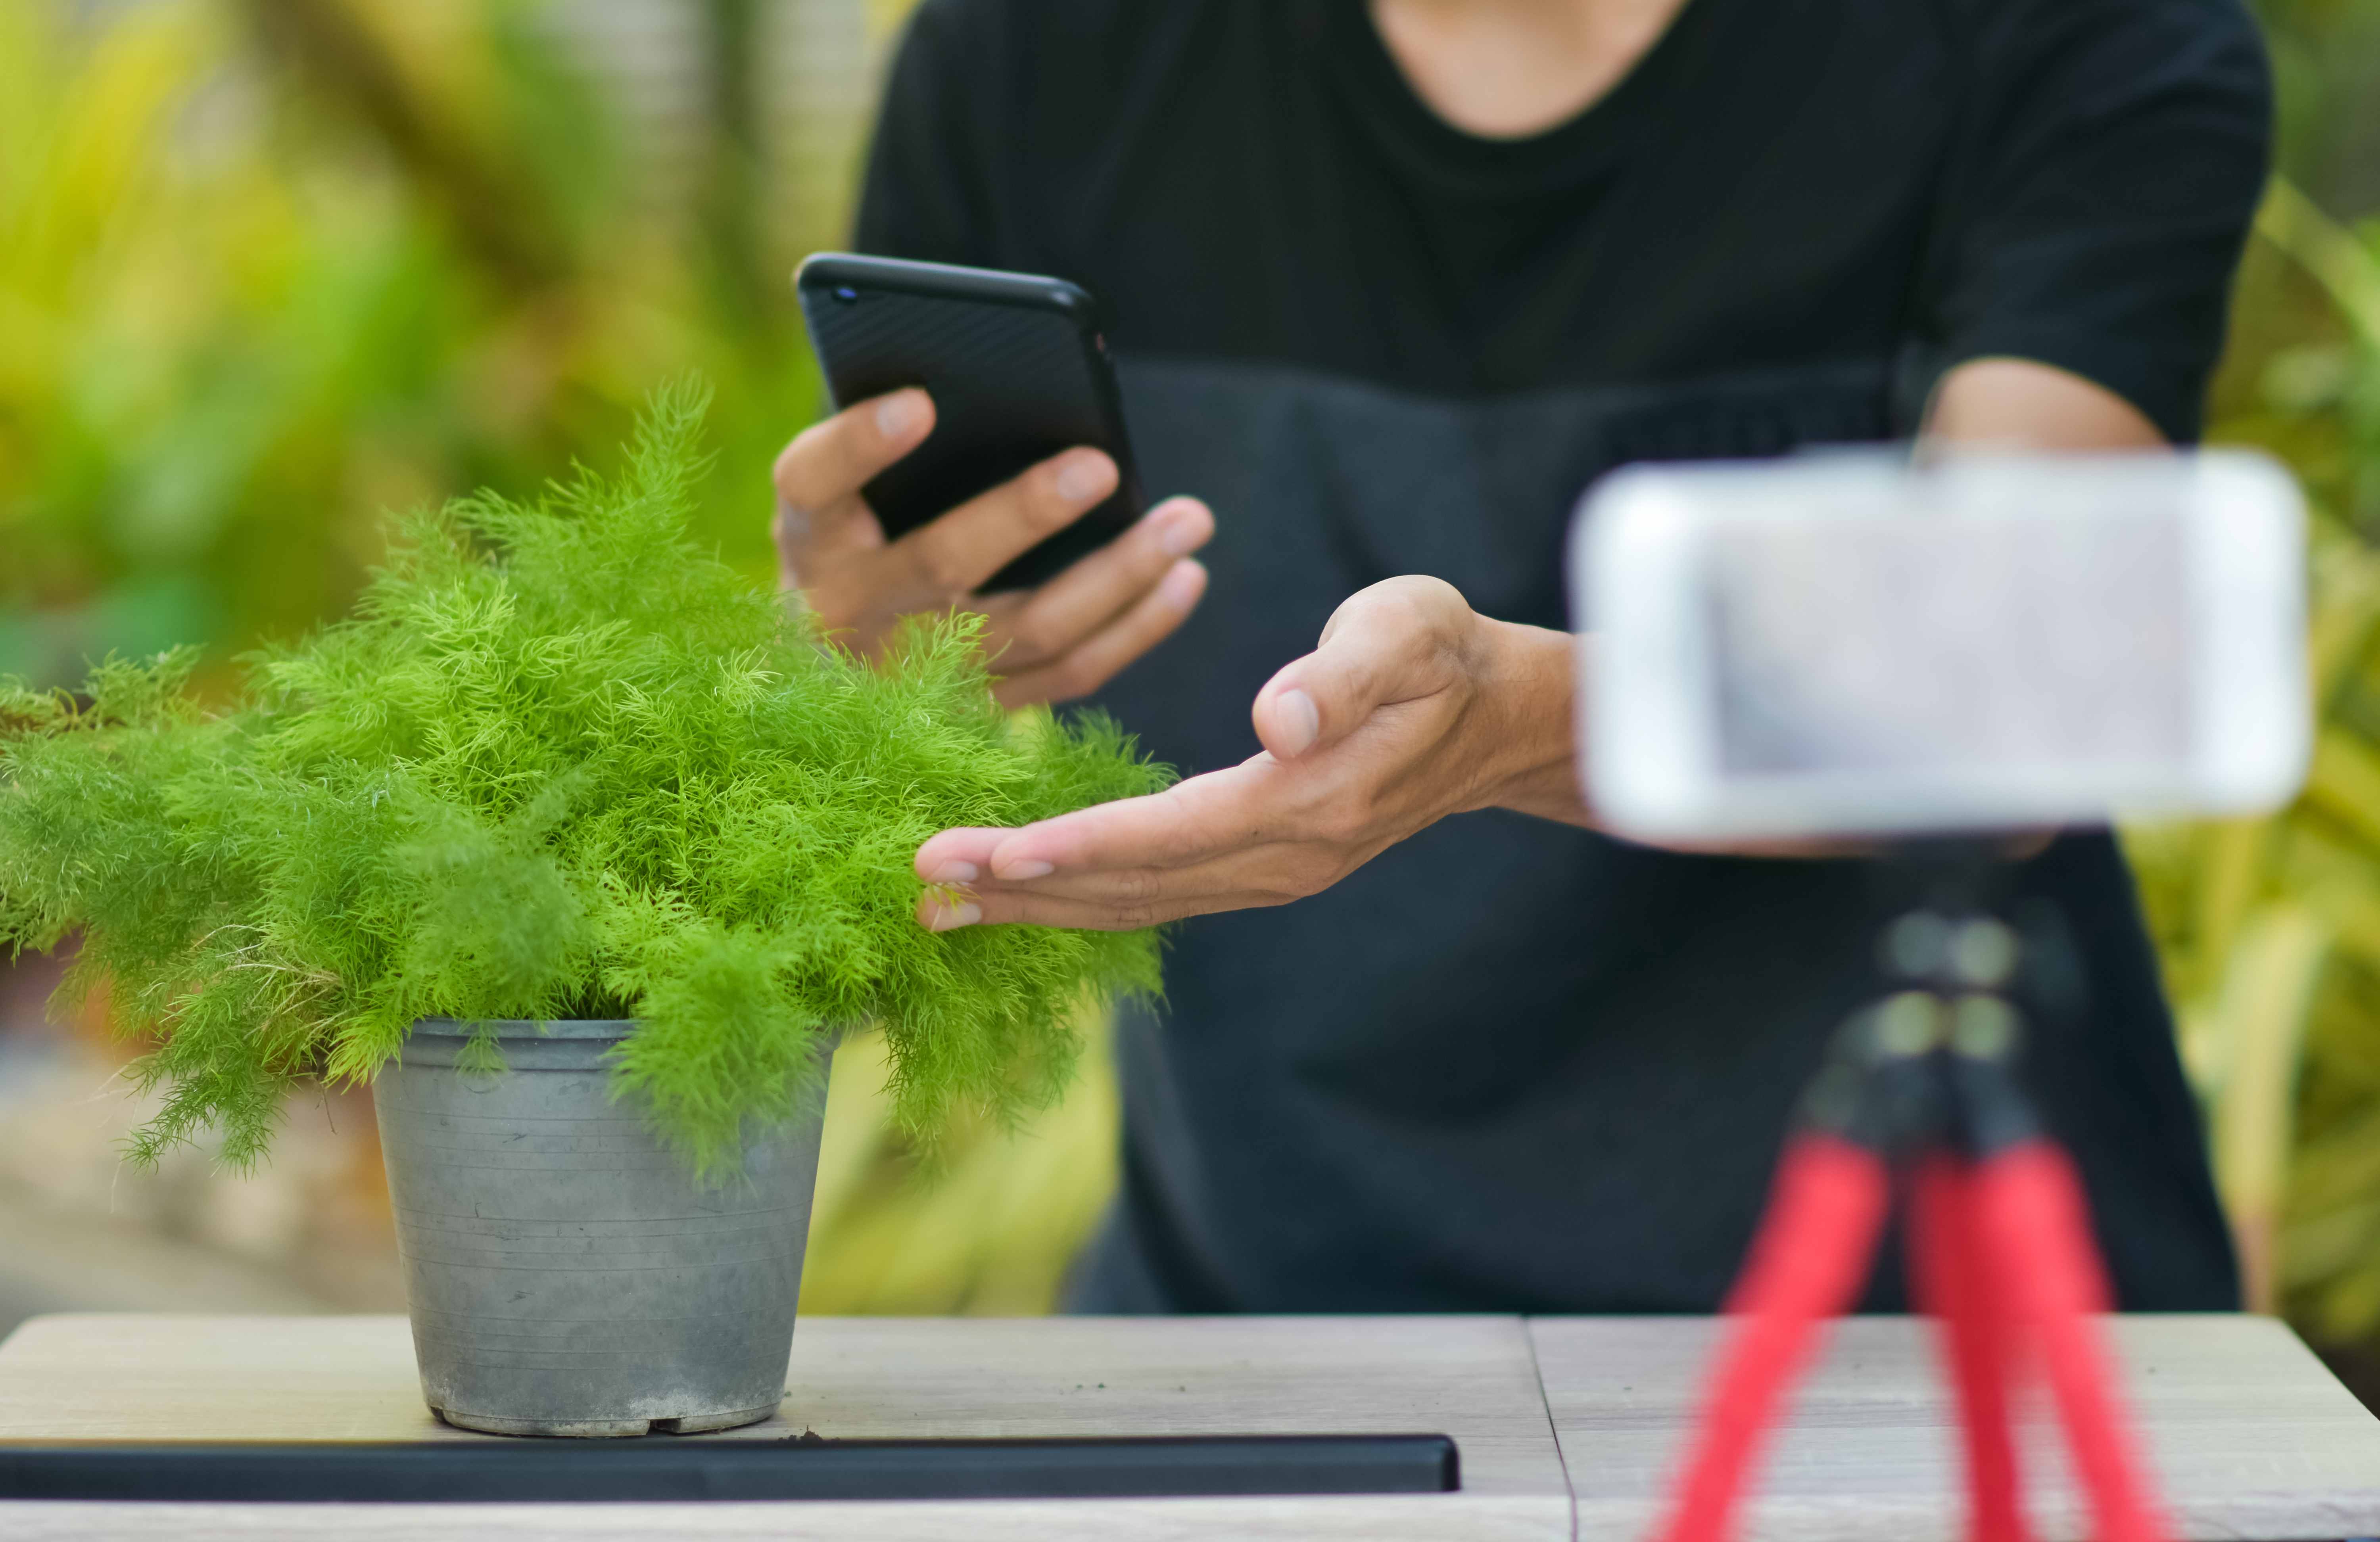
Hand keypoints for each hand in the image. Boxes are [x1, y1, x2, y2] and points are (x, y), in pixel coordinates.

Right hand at [772, 387, 1213, 707]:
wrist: (827, 685)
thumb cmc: (858, 548)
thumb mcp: (846, 502)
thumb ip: (894, 453)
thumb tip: (994, 387)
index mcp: (809, 538)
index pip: (813, 483)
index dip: (859, 443)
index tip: (919, 401)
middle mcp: (849, 613)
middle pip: (942, 562)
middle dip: (1025, 512)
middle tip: (1100, 463)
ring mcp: (916, 677)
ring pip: (1032, 628)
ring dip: (1120, 573)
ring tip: (1187, 521)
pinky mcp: (977, 713)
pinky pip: (1068, 674)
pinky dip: (1134, 628)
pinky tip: (1184, 580)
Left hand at [912, 576, 1583, 929]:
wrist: (1503, 717)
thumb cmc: (1446, 652)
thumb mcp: (1410, 630)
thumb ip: (1343, 673)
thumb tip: (1276, 721)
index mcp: (1311, 800)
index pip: (1168, 834)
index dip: (1073, 847)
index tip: (982, 853)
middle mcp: (1288, 857)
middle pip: (1134, 885)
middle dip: (1021, 890)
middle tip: (917, 884)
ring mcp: (1278, 874)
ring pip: (1139, 902)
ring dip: (1040, 907)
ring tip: (941, 905)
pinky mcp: (1266, 867)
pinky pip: (1159, 894)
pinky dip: (1084, 897)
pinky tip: (1024, 895)